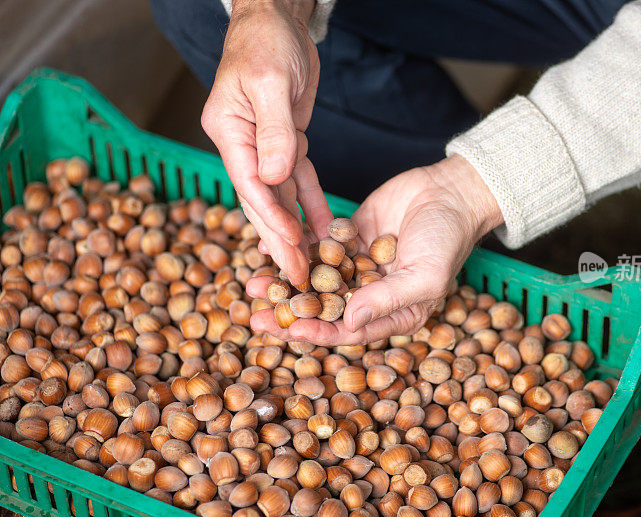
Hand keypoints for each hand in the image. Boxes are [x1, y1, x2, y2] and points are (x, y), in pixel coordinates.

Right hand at [201, 0, 330, 286]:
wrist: (276, 20)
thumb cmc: (266, 42)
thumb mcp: (270, 80)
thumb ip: (273, 130)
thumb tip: (275, 176)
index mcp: (229, 131)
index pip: (249, 184)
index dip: (270, 218)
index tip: (291, 246)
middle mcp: (243, 145)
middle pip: (262, 202)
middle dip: (280, 241)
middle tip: (297, 279)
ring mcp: (264, 147)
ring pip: (280, 198)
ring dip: (295, 231)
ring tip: (310, 267)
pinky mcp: (286, 144)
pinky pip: (300, 182)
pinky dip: (311, 205)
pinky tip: (324, 231)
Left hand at [248, 155, 503, 344]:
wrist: (451, 191)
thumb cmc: (448, 238)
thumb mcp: (425, 275)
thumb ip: (388, 299)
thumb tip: (349, 321)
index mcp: (391, 314)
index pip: (347, 331)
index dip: (317, 332)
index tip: (288, 329)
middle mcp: (369, 295)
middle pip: (323, 310)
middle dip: (289, 313)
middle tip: (254, 315)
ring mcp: (356, 267)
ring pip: (314, 281)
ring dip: (285, 284)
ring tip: (253, 285)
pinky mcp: (347, 239)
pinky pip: (316, 249)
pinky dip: (294, 251)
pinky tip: (267, 251)